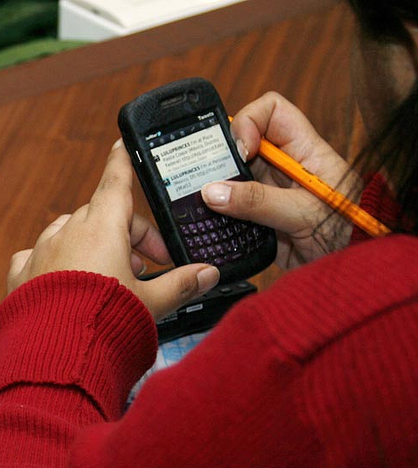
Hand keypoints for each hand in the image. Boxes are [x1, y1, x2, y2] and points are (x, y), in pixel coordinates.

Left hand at [8, 141, 219, 319]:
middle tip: (148, 264)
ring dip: (92, 245)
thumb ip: (180, 284)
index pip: (116, 181)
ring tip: (111, 276)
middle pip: (102, 215)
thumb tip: (208, 274)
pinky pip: (38, 256)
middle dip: (127, 233)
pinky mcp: (21, 274)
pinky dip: (54, 261)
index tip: (122, 145)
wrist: (55, 355)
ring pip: (69, 232)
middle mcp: (67, 232)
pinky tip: (63, 280)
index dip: (123, 162)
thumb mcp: (151, 303)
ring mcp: (41, 251)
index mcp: (102, 227)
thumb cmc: (104, 324)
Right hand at [201, 92, 357, 268]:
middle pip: (240, 144)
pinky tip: (212, 223)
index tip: (241, 151)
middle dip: (221, 157)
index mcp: (302, 151)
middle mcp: (280, 168)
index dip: (250, 121)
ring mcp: (266, 193)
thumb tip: (213, 192)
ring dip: (215, 189)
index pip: (271, 112)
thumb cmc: (347, 233)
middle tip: (208, 179)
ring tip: (203, 203)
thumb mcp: (304, 213)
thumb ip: (259, 201)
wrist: (350, 268)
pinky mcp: (256, 220)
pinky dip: (216, 215)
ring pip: (229, 178)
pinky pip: (227, 209)